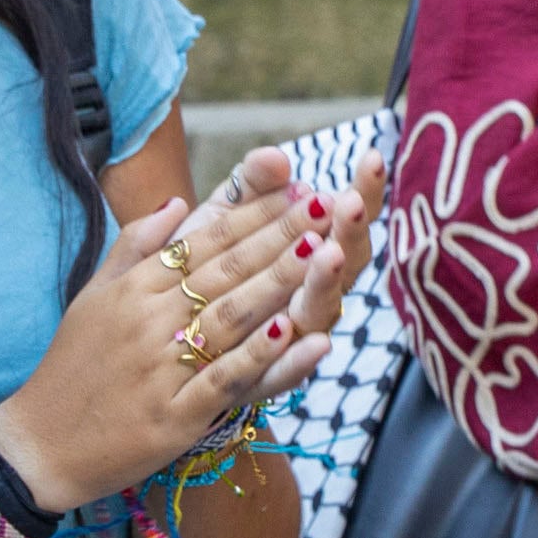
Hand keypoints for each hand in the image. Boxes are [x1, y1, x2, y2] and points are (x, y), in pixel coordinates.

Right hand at [0, 179, 335, 513]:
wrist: (41, 445)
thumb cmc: (72, 368)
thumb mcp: (94, 297)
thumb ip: (135, 246)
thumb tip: (178, 202)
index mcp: (134, 289)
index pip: (204, 241)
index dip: (253, 214)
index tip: (295, 188)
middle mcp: (149, 321)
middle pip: (225, 271)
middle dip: (280, 236)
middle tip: (326, 205)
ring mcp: (162, 369)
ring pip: (230, 318)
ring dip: (280, 284)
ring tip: (323, 253)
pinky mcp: (173, 417)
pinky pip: (223, 381)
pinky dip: (258, 356)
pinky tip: (292, 333)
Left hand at [174, 143, 389, 401]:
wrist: (164, 340)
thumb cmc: (204, 269)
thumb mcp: (224, 218)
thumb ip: (250, 185)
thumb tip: (275, 157)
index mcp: (312, 249)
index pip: (349, 215)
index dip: (366, 190)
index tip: (372, 157)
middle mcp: (315, 293)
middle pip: (347, 262)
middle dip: (350, 231)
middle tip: (349, 202)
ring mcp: (295, 336)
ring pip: (320, 311)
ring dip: (327, 283)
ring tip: (328, 252)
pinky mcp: (267, 379)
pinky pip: (289, 373)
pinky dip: (301, 360)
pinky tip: (317, 345)